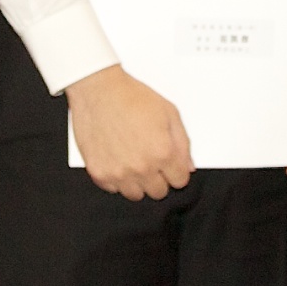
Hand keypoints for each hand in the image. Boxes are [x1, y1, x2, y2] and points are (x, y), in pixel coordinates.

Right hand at [67, 67, 193, 199]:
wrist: (98, 90)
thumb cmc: (131, 97)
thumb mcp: (169, 113)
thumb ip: (183, 143)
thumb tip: (188, 166)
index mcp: (163, 152)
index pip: (180, 181)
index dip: (176, 170)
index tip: (169, 164)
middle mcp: (142, 167)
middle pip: (159, 192)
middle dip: (158, 178)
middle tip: (150, 160)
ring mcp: (119, 173)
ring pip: (136, 195)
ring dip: (137, 182)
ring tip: (132, 161)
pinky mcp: (99, 173)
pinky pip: (113, 189)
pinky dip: (116, 178)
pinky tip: (116, 159)